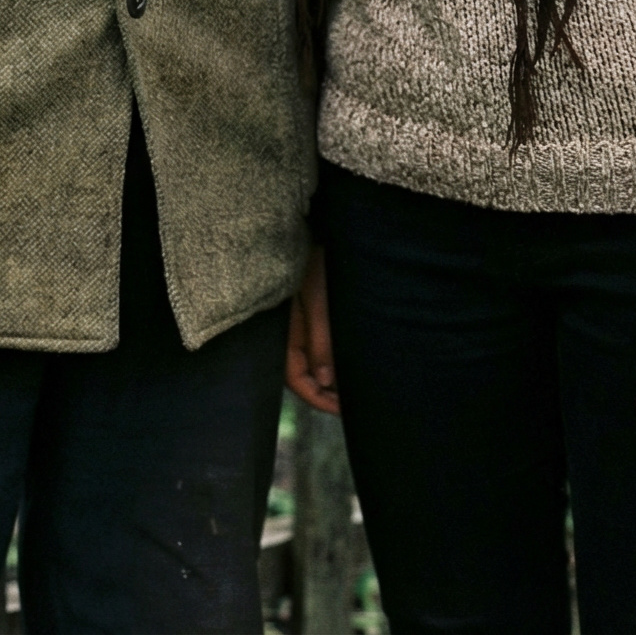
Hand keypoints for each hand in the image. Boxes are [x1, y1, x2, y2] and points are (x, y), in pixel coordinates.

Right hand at [285, 246, 339, 415]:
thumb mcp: (320, 300)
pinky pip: (311, 340)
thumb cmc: (316, 259)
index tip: (343, 410)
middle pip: (299, 371)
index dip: (318, 398)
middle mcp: (285, 328)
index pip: (295, 377)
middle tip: (350, 404)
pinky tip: (343, 359)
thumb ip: (321, 339)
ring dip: (327, 374)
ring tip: (351, 385)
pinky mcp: (304, 306)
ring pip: (306, 357)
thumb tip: (325, 380)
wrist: (315, 225)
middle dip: (323, 391)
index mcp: (284, 329)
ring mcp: (294, 318)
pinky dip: (326, 355)